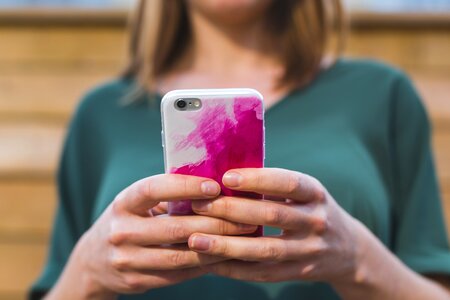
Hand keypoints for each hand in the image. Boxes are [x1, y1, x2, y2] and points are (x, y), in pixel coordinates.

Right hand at [47, 174, 256, 298]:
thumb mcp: (136, 203)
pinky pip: (177, 274)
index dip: (184, 186)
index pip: (153, 189)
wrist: (92, 261)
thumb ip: (166, 196)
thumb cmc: (126, 221)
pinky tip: (224, 257)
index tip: (215, 186)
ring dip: (215, 248)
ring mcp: (126, 260)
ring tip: (242, 239)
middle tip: (245, 217)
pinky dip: (203, 265)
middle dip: (215, 222)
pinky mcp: (136, 281)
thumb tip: (214, 186)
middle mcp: (121, 231)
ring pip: (180, 256)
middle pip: (175, 228)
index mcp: (123, 203)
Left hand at [188, 168, 362, 284]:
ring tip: (196, 240)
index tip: (225, 177)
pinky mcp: (299, 272)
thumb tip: (226, 177)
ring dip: (227, 245)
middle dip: (232, 210)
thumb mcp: (305, 192)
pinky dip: (235, 269)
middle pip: (272, 215)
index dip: (257, 179)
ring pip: (265, 249)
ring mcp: (310, 250)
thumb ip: (274, 186)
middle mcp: (316, 220)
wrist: (348, 250)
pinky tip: (211, 263)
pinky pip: (263, 273)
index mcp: (315, 193)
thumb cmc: (313, 210)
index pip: (287, 183)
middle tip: (199, 205)